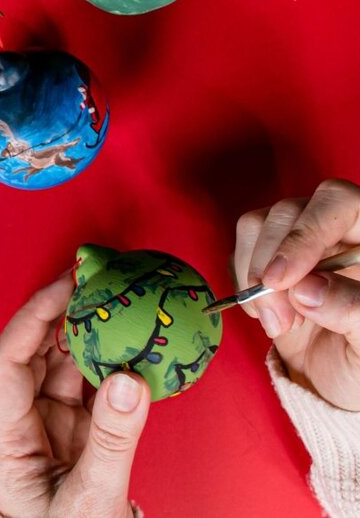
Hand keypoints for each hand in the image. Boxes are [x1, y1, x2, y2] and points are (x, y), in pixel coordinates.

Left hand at [0, 275, 150, 517]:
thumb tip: (129, 380)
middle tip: (93, 276)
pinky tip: (128, 338)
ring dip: (86, 330)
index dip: (33, 317)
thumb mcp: (90, 499)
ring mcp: (49, 422)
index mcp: (4, 438)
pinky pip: (88, 382)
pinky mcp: (76, 427)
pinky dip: (108, 358)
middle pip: (33, 352)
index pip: (7, 361)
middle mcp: (21, 421)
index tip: (65, 287)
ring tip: (115, 296)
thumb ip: (111, 441)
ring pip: (61, 362)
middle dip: (60, 311)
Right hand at [234, 178, 359, 410]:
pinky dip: (242, 283)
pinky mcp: (270, 259)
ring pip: (258, 225)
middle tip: (277, 318)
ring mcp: (301, 243)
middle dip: (271, 263)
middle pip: (290, 211)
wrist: (338, 385)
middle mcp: (338, 232)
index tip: (283, 280)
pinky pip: (241, 250)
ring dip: (252, 274)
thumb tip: (306, 289)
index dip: (306, 232)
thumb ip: (351, 310)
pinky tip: (265, 314)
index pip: (339, 203)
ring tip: (274, 321)